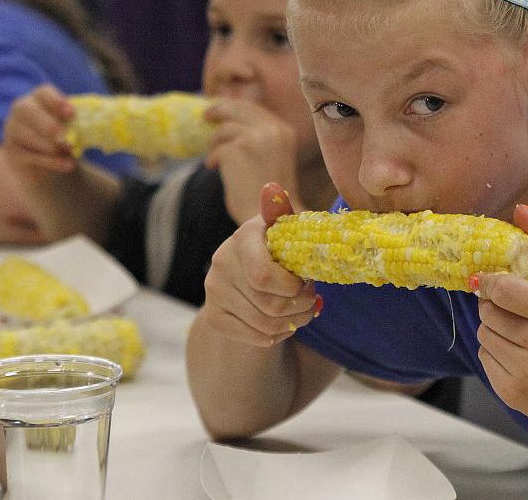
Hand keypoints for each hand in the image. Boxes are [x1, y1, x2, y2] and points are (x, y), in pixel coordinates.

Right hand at [2, 84, 78, 184]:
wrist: (49, 165)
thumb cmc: (64, 138)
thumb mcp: (71, 128)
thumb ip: (75, 125)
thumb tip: (86, 128)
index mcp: (38, 99)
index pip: (43, 93)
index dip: (56, 101)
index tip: (71, 114)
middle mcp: (21, 110)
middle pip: (27, 111)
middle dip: (49, 126)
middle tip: (67, 140)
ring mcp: (12, 131)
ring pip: (27, 135)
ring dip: (51, 147)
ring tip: (70, 153)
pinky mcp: (12, 152)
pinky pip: (30, 156)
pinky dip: (52, 162)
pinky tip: (68, 165)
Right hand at [200, 182, 319, 346]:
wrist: (245, 276)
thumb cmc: (276, 248)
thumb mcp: (283, 229)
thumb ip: (283, 213)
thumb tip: (272, 190)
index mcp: (242, 237)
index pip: (263, 277)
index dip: (291, 287)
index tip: (306, 282)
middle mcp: (221, 263)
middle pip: (269, 305)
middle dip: (301, 306)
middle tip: (313, 300)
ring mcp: (213, 292)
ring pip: (266, 324)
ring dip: (295, 322)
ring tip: (305, 311)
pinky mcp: (214, 317)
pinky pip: (257, 338)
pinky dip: (280, 334)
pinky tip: (287, 322)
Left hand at [204, 98, 298, 222]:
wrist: (271, 219)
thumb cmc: (270, 195)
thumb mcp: (273, 157)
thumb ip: (260, 138)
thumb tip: (232, 122)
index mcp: (284, 131)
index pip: (254, 108)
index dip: (235, 108)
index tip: (222, 111)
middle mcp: (272, 130)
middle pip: (238, 108)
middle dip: (219, 110)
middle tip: (206, 116)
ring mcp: (255, 139)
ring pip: (225, 128)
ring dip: (216, 143)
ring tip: (215, 160)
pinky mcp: (237, 150)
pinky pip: (217, 148)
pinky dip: (213, 158)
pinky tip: (215, 169)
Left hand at [474, 204, 527, 429]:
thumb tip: (521, 210)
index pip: (504, 290)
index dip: (492, 282)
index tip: (495, 281)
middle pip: (489, 312)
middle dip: (496, 306)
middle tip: (517, 311)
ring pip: (484, 335)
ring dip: (496, 330)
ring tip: (524, 336)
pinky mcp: (513, 395)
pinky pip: (485, 360)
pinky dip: (497, 354)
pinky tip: (523, 358)